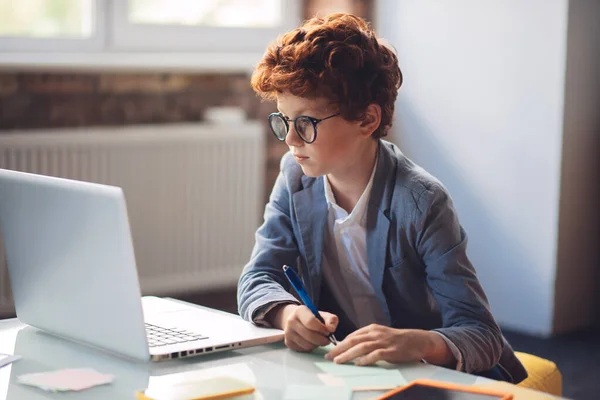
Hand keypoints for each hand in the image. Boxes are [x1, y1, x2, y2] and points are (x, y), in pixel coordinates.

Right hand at [269, 304, 337, 351]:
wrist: (295, 320)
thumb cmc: (312, 318)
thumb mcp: (323, 315)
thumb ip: (331, 320)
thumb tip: (331, 329)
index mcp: (300, 311)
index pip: (311, 322)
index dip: (322, 329)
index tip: (328, 331)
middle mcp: (291, 321)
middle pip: (309, 335)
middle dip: (322, 340)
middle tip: (327, 340)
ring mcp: (288, 333)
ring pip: (307, 344)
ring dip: (317, 345)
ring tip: (319, 340)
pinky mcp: (288, 343)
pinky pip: (303, 349)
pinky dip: (310, 348)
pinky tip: (312, 342)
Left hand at [325, 324, 444, 365]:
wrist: (417, 340)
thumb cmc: (396, 339)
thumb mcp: (380, 335)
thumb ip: (367, 339)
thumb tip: (350, 346)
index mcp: (371, 329)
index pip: (352, 336)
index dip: (340, 343)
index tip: (330, 351)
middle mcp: (375, 333)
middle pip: (353, 340)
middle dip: (339, 349)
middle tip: (329, 357)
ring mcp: (383, 342)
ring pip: (361, 347)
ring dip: (348, 354)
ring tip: (338, 361)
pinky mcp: (391, 351)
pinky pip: (376, 355)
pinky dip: (366, 359)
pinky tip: (358, 364)